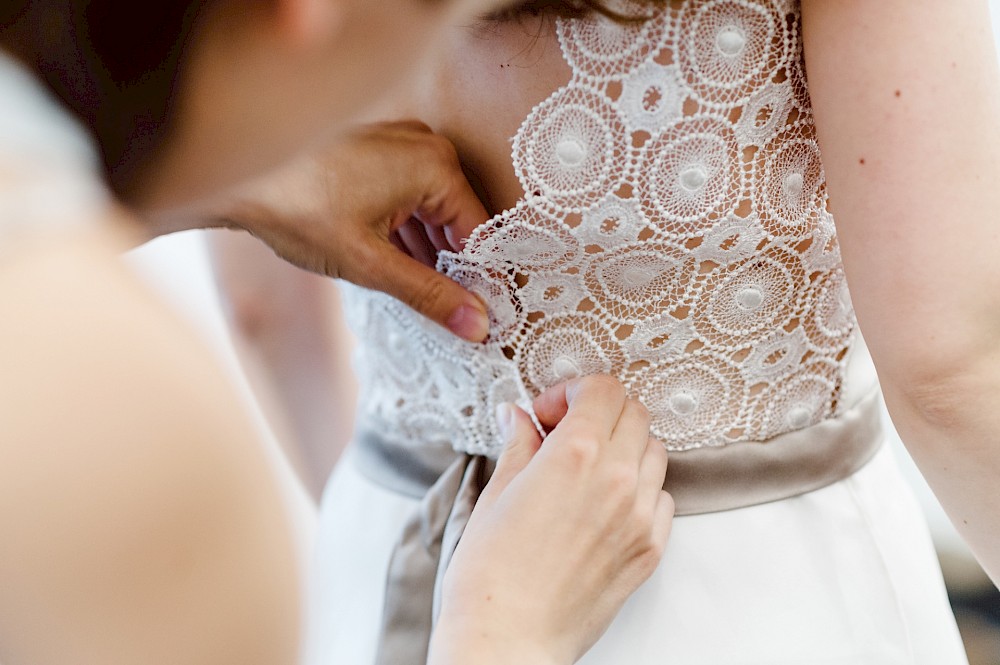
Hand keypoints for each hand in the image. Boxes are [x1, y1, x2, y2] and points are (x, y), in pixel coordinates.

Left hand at [213, 121, 490, 341]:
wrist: (235, 176)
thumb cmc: (299, 211)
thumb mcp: (371, 264)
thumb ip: (430, 294)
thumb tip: (478, 324)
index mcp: (436, 166)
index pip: (479, 232)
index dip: (481, 279)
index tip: (484, 318)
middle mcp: (426, 145)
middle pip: (457, 220)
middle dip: (452, 266)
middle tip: (453, 317)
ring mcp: (400, 144)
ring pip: (431, 211)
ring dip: (428, 252)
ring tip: (425, 298)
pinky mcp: (377, 151)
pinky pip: (408, 197)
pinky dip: (406, 232)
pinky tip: (398, 266)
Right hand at [430, 376, 673, 664]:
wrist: (508, 640)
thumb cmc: (490, 576)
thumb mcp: (495, 495)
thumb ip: (517, 446)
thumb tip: (517, 418)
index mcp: (576, 455)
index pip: (603, 389)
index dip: (573, 391)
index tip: (550, 412)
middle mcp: (617, 479)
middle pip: (634, 413)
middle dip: (600, 413)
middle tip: (566, 433)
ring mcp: (640, 516)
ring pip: (654, 452)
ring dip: (624, 447)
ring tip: (587, 469)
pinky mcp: (649, 550)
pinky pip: (663, 498)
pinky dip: (640, 489)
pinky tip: (605, 504)